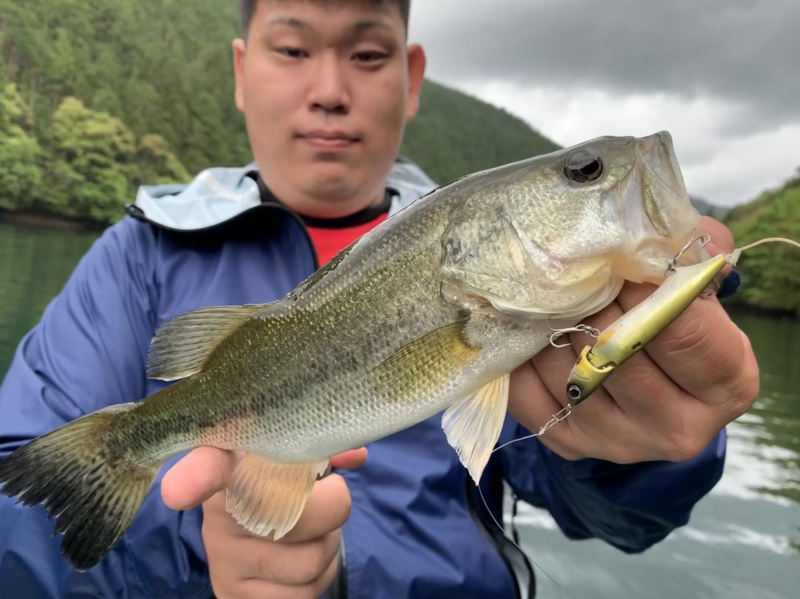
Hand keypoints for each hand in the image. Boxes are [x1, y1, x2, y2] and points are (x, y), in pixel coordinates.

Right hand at [161, 447, 366, 598]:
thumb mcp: (291, 456)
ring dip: (329, 545)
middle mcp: (216, 514)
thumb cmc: (274, 480)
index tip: (179, 490)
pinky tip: (302, 560)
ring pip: (309, 561)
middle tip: (328, 499)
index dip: (196, 477)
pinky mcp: (233, 595)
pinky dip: (320, 577)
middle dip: (332, 508)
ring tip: (313, 532)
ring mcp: (223, 561)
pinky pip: (303, 595)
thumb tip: (354, 456)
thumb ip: (321, 449)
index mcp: (227, 464)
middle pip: (295, 518)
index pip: (206, 467)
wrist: (241, 532)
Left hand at [508, 216, 758, 462]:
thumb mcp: (697, 288)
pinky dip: (523, 355)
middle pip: (618, 354)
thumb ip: (690, 253)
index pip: (680, 331)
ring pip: (567, 371)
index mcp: (726, 384)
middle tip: (578, 274)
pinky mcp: (569, 445)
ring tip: (551, 297)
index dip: (643, 288)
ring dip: (552, 325)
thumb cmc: (676, 325)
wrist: (647, 387)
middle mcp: (677, 428)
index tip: (621, 263)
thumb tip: (656, 229)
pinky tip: (531, 331)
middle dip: (593, 304)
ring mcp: (618, 443)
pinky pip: (528, 392)